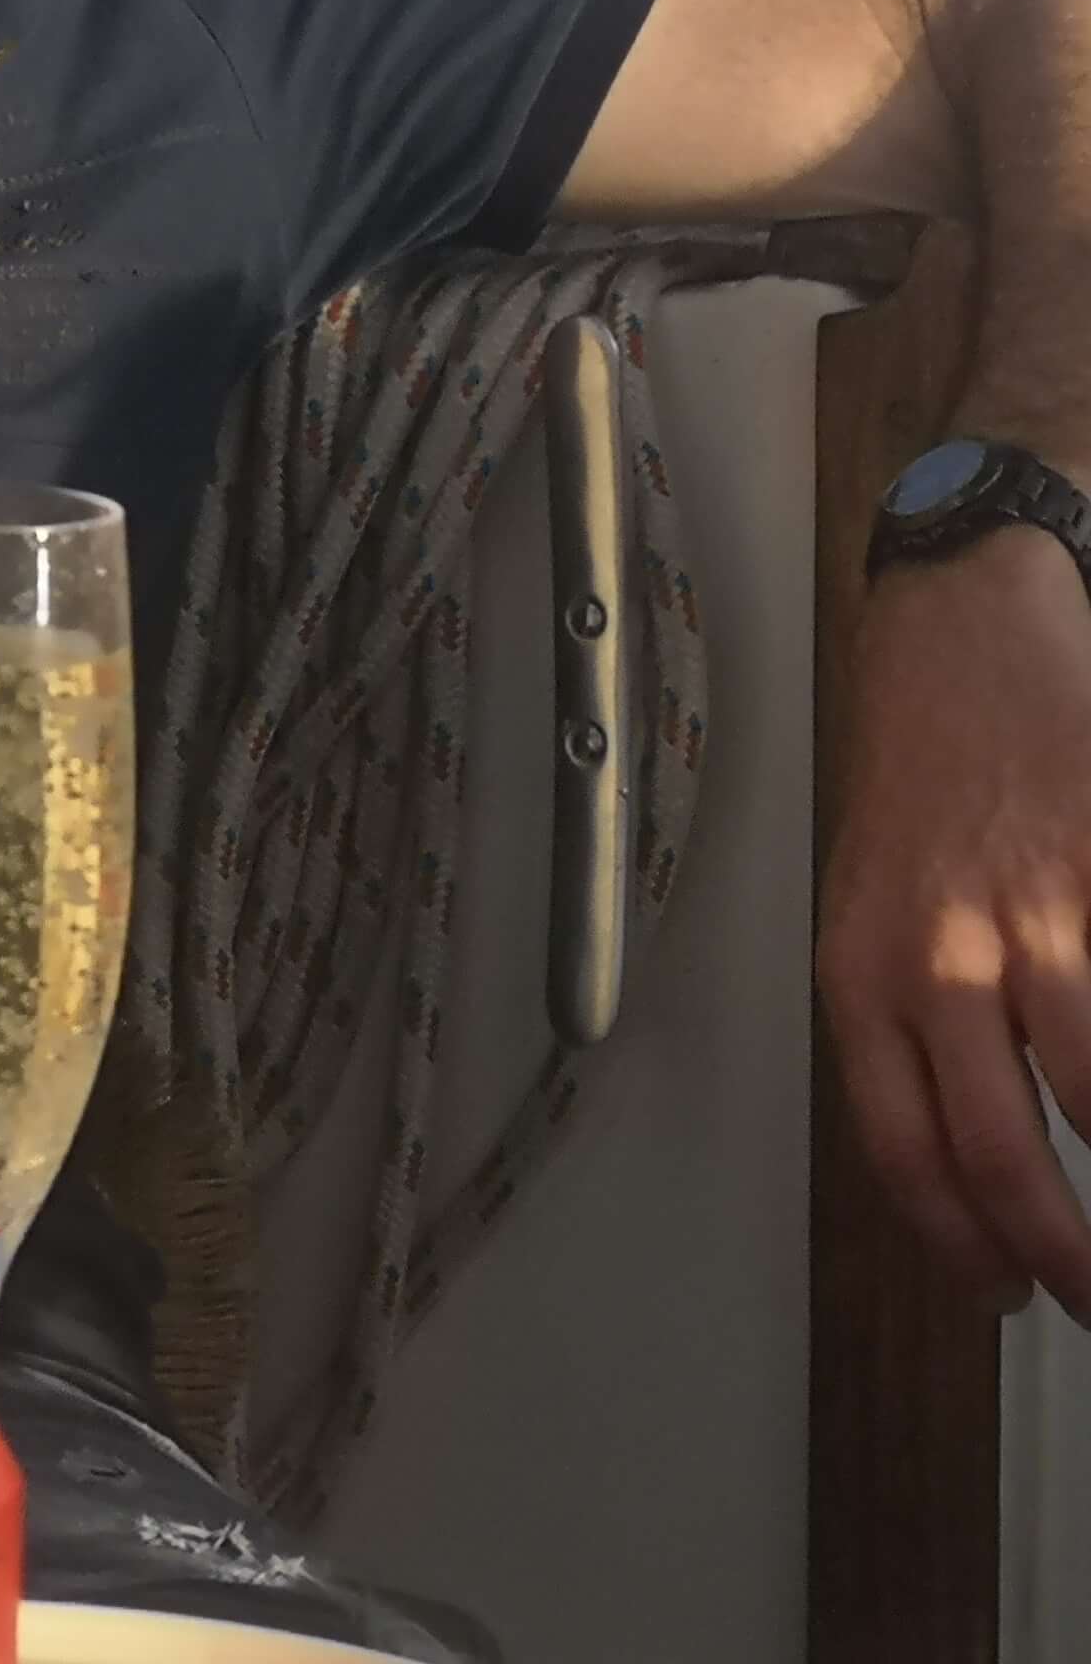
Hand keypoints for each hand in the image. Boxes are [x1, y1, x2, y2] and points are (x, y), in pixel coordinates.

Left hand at [821, 523, 1090, 1318]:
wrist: (962, 633)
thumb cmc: (921, 776)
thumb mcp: (873, 903)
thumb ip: (907, 1019)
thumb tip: (956, 1148)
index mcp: (863, 974)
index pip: (902, 1150)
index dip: (958, 1244)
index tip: (1002, 1296)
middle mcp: (938, 958)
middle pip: (999, 1149)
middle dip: (1059, 1251)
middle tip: (1090, 1299)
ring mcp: (1035, 917)